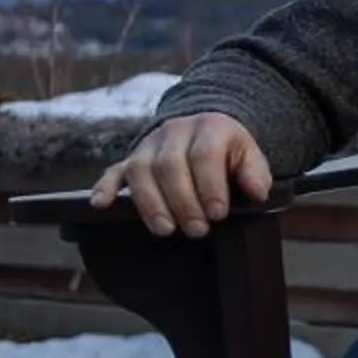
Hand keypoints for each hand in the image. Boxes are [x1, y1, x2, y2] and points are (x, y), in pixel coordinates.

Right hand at [89, 112, 274, 238]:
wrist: (206, 130)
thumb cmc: (230, 153)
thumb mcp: (251, 157)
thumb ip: (256, 174)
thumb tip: (257, 193)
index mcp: (209, 128)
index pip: (204, 155)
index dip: (210, 186)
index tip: (218, 213)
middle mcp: (174, 132)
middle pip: (170, 165)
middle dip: (182, 201)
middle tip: (197, 230)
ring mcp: (148, 146)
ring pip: (140, 170)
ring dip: (150, 202)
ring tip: (166, 229)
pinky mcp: (130, 160)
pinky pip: (112, 171)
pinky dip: (105, 188)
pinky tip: (101, 205)